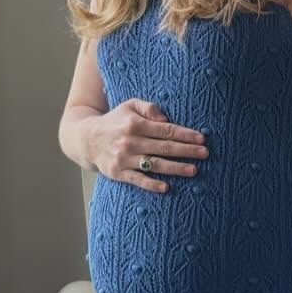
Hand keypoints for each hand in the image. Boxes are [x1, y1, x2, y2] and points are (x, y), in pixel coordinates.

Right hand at [84, 98, 207, 192]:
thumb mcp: (129, 106)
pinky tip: (166, 187)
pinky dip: (152, 184)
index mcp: (135, 123)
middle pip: (164, 147)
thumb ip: (149, 108)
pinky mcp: (118, 173)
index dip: (185, 134)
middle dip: (187, 151)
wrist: (86, 139)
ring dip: (176, 168)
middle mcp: (130, 141)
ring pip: (154, 164)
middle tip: (205, 153)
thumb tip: (166, 119)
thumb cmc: (115, 121)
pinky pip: (138, 180)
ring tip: (194, 170)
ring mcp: (124, 158)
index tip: (201, 138)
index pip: (166, 129)